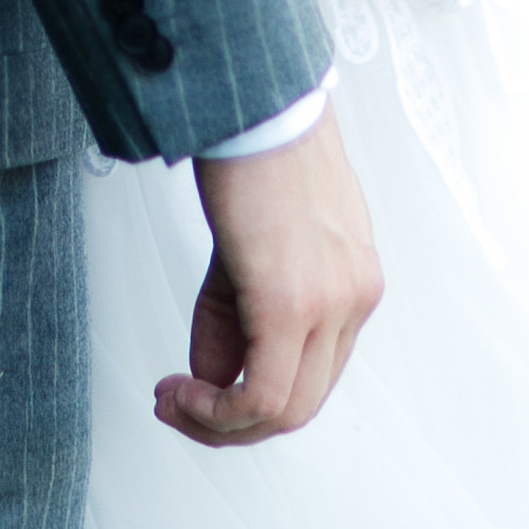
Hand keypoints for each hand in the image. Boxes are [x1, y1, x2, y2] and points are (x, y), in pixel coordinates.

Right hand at [161, 104, 383, 446]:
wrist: (253, 104)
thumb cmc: (256, 153)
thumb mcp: (250, 251)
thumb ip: (239, 322)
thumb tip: (215, 382)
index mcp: (353, 284)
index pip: (313, 376)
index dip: (251, 400)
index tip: (199, 393)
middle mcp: (355, 300)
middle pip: (302, 405)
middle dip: (231, 424)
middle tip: (179, 409)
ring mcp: (333, 305)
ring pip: (285, 410)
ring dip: (219, 421)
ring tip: (173, 401)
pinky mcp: (294, 305)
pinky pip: (263, 395)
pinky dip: (217, 410)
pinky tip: (181, 390)